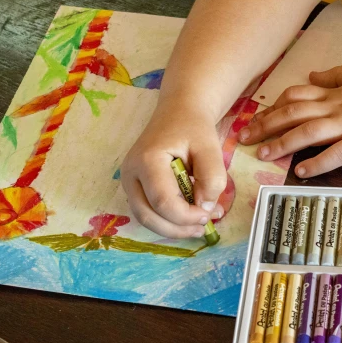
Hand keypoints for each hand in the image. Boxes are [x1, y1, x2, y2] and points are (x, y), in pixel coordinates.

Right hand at [121, 105, 226, 238]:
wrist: (179, 113)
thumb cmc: (193, 128)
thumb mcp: (210, 147)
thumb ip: (212, 177)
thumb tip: (205, 207)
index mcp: (147, 160)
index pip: (163, 201)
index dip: (187, 215)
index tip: (210, 213)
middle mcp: (131, 173)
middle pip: (147, 215)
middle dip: (178, 228)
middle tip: (204, 227)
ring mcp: (129, 181)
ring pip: (145, 218)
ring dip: (172, 229)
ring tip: (199, 227)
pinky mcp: (135, 187)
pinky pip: (148, 211)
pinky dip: (167, 221)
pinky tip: (188, 219)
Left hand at [239, 64, 341, 176]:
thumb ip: (337, 75)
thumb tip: (311, 76)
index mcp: (338, 92)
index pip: (297, 96)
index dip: (274, 106)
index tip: (256, 116)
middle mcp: (339, 107)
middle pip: (294, 113)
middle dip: (266, 125)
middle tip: (243, 138)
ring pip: (308, 132)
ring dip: (282, 143)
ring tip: (263, 155)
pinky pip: (336, 154)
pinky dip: (317, 162)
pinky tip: (301, 171)